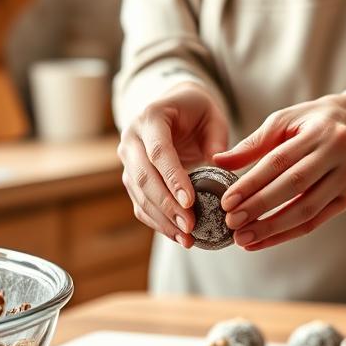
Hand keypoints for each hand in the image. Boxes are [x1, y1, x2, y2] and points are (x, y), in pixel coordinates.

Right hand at [118, 83, 229, 246]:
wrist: (172, 108)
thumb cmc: (196, 111)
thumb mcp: (212, 117)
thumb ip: (217, 140)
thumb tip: (218, 169)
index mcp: (151, 117)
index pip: (159, 151)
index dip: (172, 178)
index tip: (189, 202)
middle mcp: (131, 138)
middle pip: (144, 177)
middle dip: (167, 205)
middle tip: (189, 226)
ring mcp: (127, 160)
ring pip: (139, 194)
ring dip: (162, 219)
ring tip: (186, 238)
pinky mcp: (130, 178)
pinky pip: (139, 203)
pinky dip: (157, 222)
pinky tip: (177, 235)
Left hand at [213, 93, 345, 250]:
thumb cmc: (307, 124)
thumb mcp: (281, 122)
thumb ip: (252, 144)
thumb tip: (217, 161)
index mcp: (320, 132)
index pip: (280, 161)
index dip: (252, 183)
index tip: (226, 201)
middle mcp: (338, 155)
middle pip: (294, 187)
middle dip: (259, 207)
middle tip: (231, 222)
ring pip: (306, 210)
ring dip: (272, 228)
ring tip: (242, 238)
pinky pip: (313, 223)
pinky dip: (285, 235)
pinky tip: (260, 241)